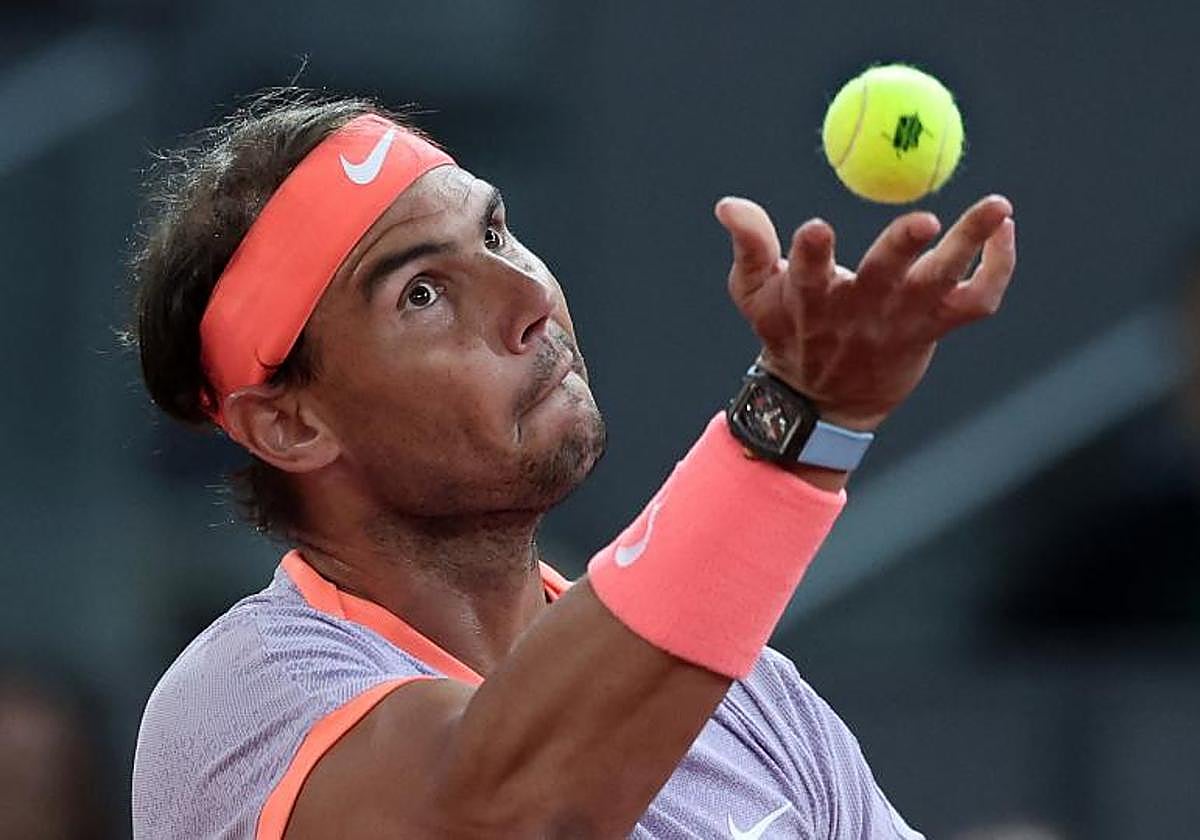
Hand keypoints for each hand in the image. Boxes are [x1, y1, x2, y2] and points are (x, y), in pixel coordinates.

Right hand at [715, 194, 1015, 430]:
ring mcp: (902, 320)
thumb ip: (749, 246)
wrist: (824, 402)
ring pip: (942, 282)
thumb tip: (727, 204)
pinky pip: (979, 298)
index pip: (808, 275)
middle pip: (884, 276)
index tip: (816, 230)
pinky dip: (999, 264)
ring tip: (998, 205)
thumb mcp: (755, 294)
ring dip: (971, 242)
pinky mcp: (936, 327)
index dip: (812, 254)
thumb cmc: (788, 333)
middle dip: (901, 248)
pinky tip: (1003, 227)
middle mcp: (860, 310)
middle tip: (924, 219)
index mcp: (811, 300)